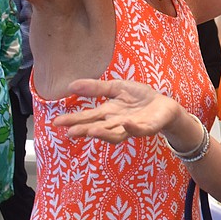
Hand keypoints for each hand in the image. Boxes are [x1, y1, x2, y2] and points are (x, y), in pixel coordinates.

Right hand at [53, 78, 187, 144]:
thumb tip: (71, 85)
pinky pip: (139, 130)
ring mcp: (131, 127)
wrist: (164, 104)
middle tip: (70, 132)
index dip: (73, 120)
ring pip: (115, 134)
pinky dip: (132, 128)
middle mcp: (116, 123)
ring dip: (104, 133)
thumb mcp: (116, 88)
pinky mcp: (147, 128)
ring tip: (91, 131)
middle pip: (98, 128)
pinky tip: (126, 123)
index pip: (87, 117)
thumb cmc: (139, 97)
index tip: (56, 122)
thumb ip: (96, 88)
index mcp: (108, 113)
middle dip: (84, 130)